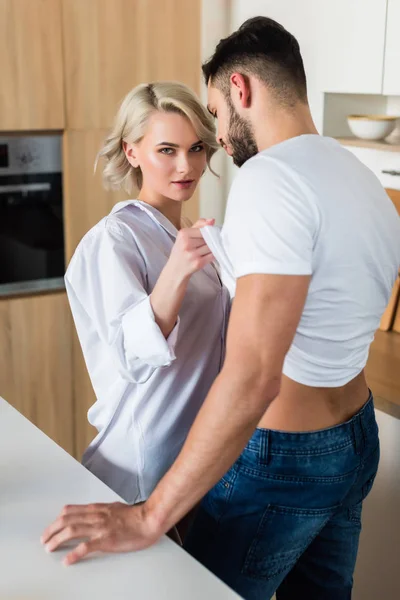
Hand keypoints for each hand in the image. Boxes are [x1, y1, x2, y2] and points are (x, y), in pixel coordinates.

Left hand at [40, 501, 159, 565]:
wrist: (149, 520)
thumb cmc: (135, 515)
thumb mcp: (114, 507)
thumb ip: (101, 511)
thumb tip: (92, 514)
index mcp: (97, 509)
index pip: (70, 511)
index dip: (56, 520)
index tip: (50, 528)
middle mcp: (95, 516)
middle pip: (66, 520)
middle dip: (51, 530)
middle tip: (45, 540)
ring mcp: (100, 528)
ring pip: (72, 531)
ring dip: (57, 540)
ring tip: (49, 548)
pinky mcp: (106, 540)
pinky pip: (86, 547)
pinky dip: (74, 554)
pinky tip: (67, 560)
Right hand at [167, 218, 214, 280]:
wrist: (174, 270)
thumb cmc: (180, 251)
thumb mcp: (184, 236)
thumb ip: (198, 225)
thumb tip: (212, 220)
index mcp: (183, 234)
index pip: (203, 229)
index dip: (207, 233)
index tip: (206, 236)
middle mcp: (187, 244)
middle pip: (208, 238)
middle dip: (209, 241)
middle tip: (205, 244)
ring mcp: (193, 254)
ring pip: (211, 246)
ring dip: (212, 248)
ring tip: (206, 250)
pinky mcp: (198, 263)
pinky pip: (212, 255)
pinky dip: (213, 255)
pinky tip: (208, 255)